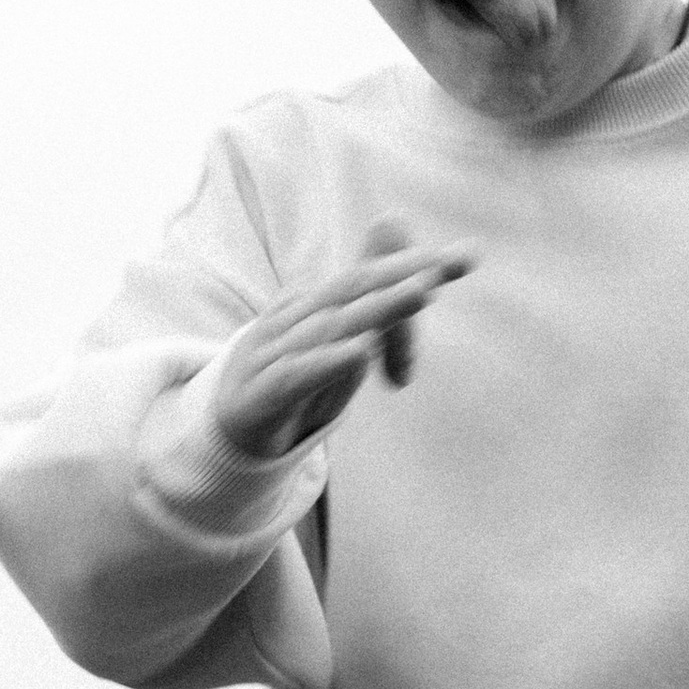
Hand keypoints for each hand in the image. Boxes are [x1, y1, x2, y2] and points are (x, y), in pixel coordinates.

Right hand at [214, 220, 474, 463]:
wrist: (223, 432)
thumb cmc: (290, 386)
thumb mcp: (337, 351)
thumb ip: (375, 317)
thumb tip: (421, 284)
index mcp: (309, 304)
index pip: (367, 275)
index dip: (414, 264)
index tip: (465, 256)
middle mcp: (290, 320)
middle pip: (353, 288)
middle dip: (405, 272)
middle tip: (449, 263)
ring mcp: (271, 353)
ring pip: (333, 325)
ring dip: (380, 307)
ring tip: (424, 292)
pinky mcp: (260, 394)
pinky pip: (298, 374)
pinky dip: (330, 360)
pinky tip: (362, 351)